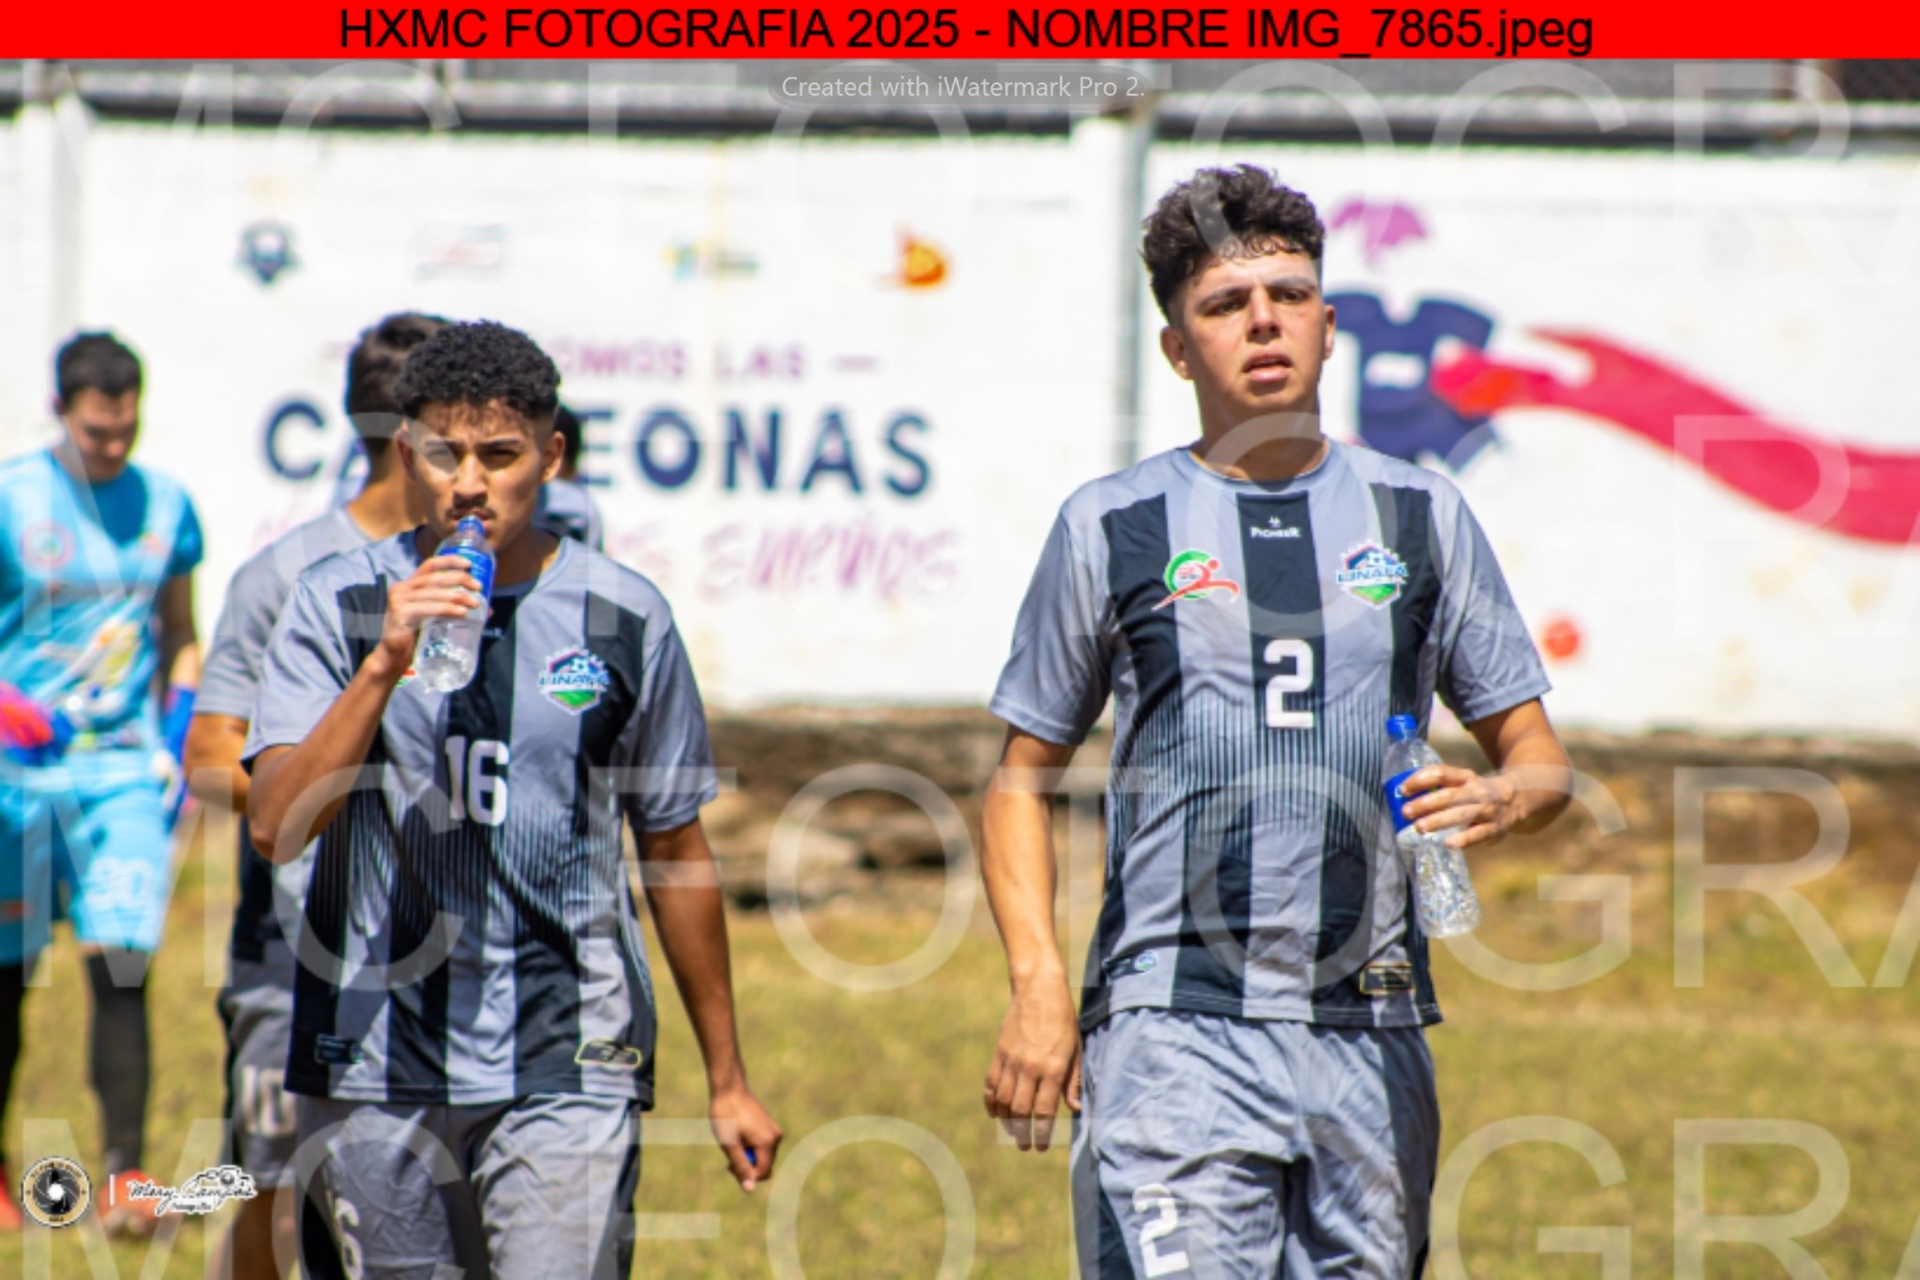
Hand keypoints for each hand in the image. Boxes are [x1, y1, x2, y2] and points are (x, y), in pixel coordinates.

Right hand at [377, 556, 482, 671]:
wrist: (394, 655)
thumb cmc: (416, 635)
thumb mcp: (434, 615)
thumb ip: (452, 607)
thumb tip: (486, 607)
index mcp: (409, 584)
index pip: (430, 565)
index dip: (449, 561)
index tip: (469, 564)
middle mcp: (402, 588)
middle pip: (435, 577)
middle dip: (460, 579)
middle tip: (478, 587)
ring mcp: (399, 600)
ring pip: (434, 593)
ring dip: (458, 596)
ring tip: (475, 603)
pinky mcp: (401, 613)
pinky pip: (430, 608)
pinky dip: (448, 609)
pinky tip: (462, 613)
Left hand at [710, 1084, 782, 1192]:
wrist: (729, 1088)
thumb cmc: (726, 1115)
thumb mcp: (729, 1144)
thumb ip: (741, 1167)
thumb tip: (750, 1189)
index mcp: (767, 1142)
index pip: (762, 1173)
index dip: (746, 1175)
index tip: (729, 1165)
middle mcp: (776, 1137)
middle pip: (764, 1166)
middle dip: (747, 1166)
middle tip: (728, 1156)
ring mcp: (774, 1130)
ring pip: (763, 1157)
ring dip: (748, 1156)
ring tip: (733, 1142)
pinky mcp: (770, 1126)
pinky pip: (763, 1147)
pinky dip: (750, 1147)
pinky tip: (738, 1135)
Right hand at [984, 979, 1080, 1151]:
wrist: (1038, 990)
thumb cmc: (1063, 1020)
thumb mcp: (1076, 1049)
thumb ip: (1073, 1081)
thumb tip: (1075, 1109)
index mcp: (1053, 1069)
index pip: (1043, 1112)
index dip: (1040, 1134)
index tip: (1040, 1147)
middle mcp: (1030, 1068)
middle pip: (1020, 1111)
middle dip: (1022, 1134)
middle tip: (1025, 1146)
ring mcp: (1012, 1061)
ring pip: (1003, 1101)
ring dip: (1006, 1122)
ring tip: (1012, 1133)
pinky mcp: (999, 1053)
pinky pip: (990, 1084)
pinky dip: (990, 1102)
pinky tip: (995, 1113)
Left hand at [1397, 765, 1521, 851]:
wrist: (1517, 798)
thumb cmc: (1477, 792)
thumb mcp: (1463, 782)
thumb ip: (1439, 787)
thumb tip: (1403, 796)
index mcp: (1466, 777)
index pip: (1441, 773)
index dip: (1420, 780)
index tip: (1403, 789)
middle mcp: (1476, 791)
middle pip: (1448, 795)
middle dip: (1425, 804)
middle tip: (1405, 812)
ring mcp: (1487, 809)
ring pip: (1462, 814)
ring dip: (1439, 821)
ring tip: (1419, 827)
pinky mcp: (1494, 828)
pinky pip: (1479, 834)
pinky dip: (1464, 839)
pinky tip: (1448, 844)